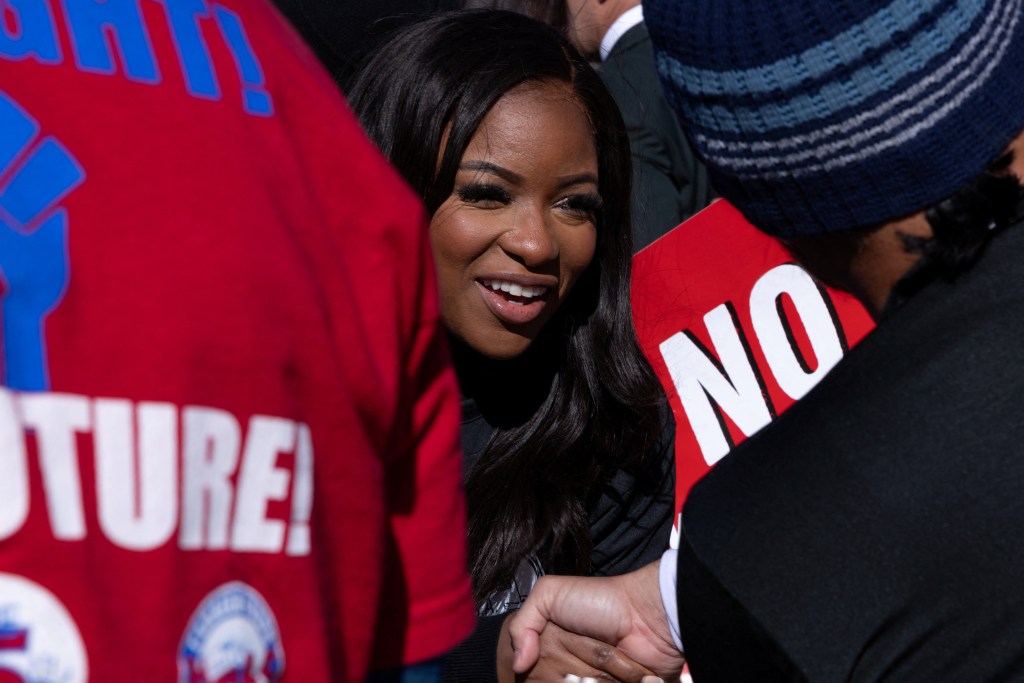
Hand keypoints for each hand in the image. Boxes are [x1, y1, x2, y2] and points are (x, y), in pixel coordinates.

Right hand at [497, 615, 659, 681]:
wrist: (648, 615)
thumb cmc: (600, 601)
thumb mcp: (549, 594)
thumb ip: (522, 624)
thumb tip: (519, 665)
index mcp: (551, 648)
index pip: (532, 673)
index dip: (539, 665)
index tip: (547, 653)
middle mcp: (570, 669)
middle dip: (573, 671)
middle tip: (591, 648)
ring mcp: (594, 682)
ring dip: (597, 679)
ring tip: (613, 652)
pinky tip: (627, 676)